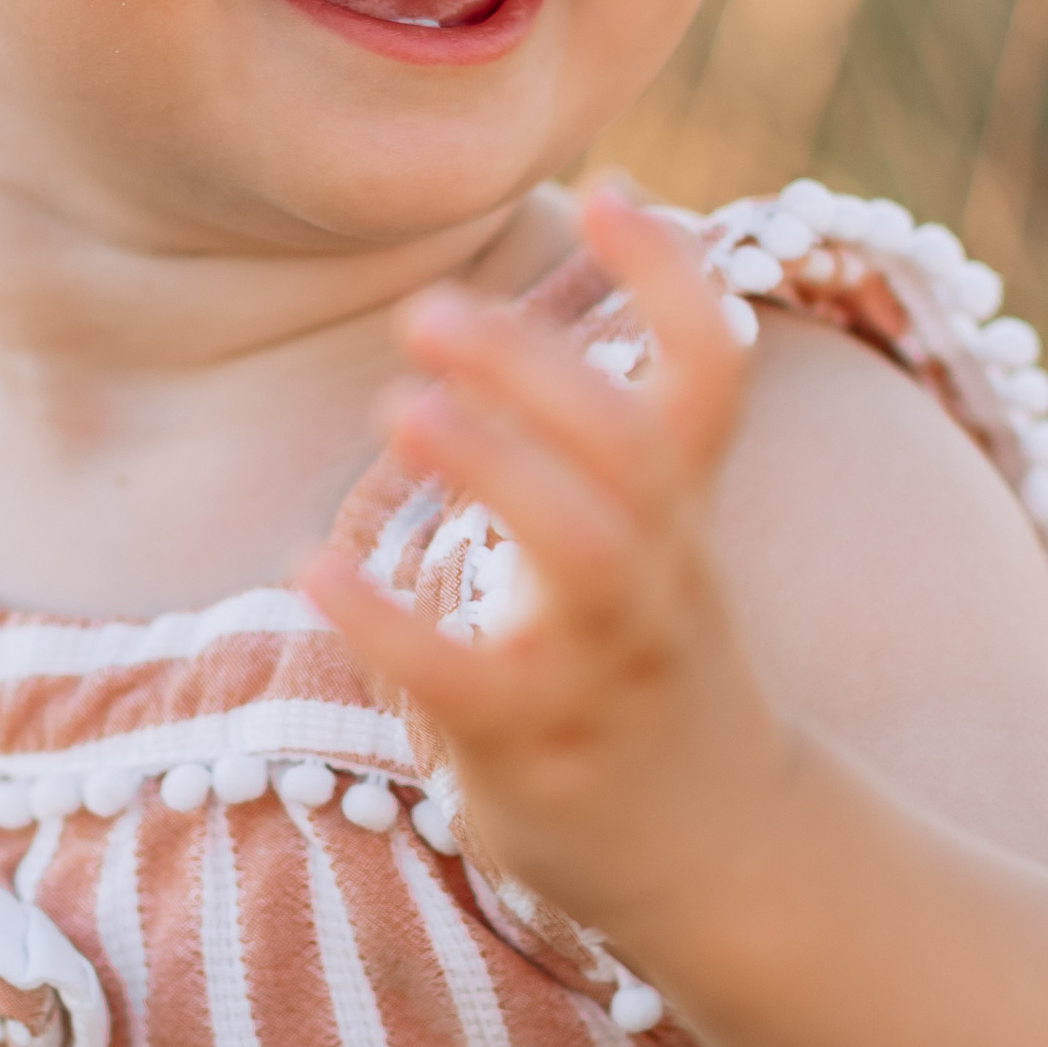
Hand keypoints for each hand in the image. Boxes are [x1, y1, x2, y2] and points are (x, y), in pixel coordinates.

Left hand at [303, 186, 778, 961]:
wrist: (730, 858)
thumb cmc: (656, 668)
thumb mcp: (662, 542)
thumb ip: (614, 435)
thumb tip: (554, 291)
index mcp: (681, 517)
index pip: (712, 372)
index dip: (670, 276)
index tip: (605, 189)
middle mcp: (658, 580)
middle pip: (634, 451)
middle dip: (539, 368)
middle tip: (427, 310)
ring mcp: (604, 668)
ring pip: (586, 552)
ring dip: (498, 468)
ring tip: (401, 408)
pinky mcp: (535, 752)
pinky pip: (466, 682)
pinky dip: (389, 622)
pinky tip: (317, 569)